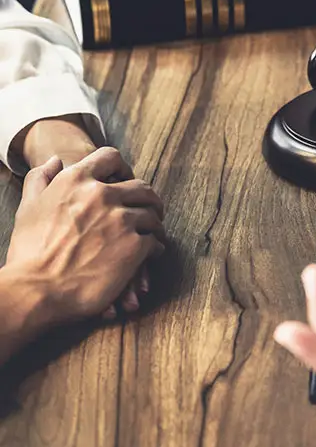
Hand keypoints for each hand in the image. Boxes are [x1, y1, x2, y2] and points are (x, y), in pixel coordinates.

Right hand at [18, 116, 151, 313]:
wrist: (35, 289)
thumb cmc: (28, 251)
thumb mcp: (28, 207)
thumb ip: (40, 179)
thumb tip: (55, 160)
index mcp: (76, 180)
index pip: (110, 157)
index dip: (121, 168)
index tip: (124, 181)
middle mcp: (102, 195)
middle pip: (141, 187)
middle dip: (146, 198)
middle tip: (149, 209)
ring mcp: (121, 220)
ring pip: (152, 214)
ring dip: (155, 223)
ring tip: (154, 231)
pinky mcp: (134, 246)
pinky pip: (155, 240)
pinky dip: (156, 246)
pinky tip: (152, 252)